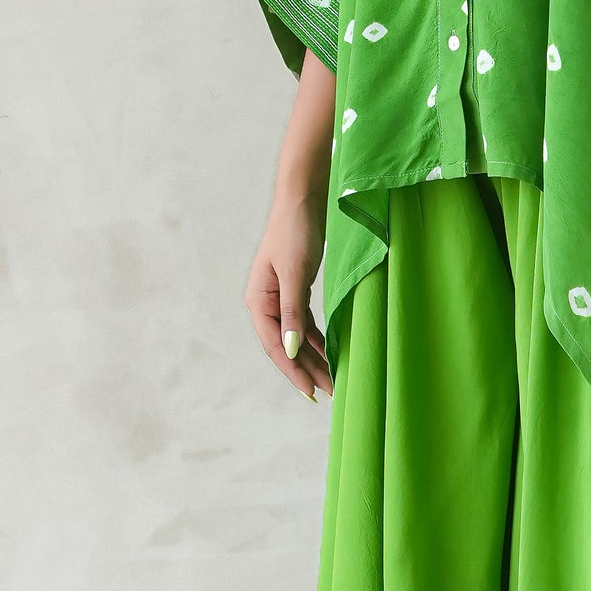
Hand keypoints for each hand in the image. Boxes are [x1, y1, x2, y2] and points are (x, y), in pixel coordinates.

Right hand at [244, 185, 333, 398]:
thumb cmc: (295, 232)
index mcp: (258, 301)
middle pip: (285, 346)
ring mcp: (279, 297)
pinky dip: (316, 339)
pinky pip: (303, 323)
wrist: (303, 199)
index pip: (275, 346)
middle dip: (306, 370)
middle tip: (330, 392)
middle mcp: (265, 303)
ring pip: (296, 337)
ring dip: (312, 358)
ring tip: (332, 379)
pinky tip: (329, 352)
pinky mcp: (295, 289)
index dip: (292, 371)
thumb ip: (291, 313)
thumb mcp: (294, 274)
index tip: (311, 392)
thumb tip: (289, 349)